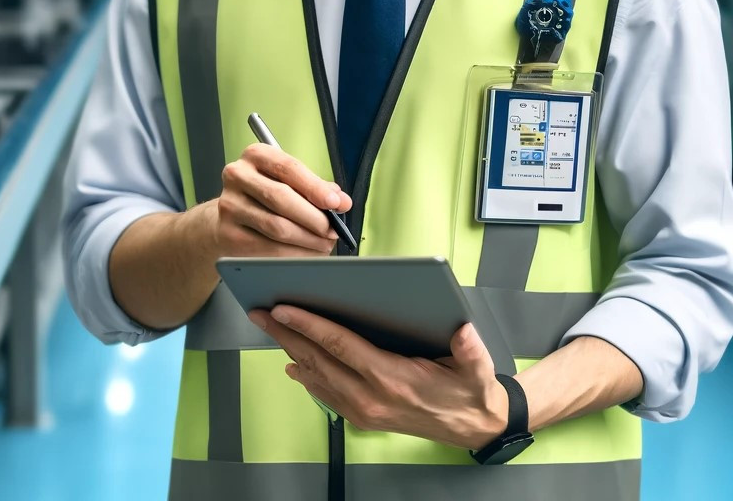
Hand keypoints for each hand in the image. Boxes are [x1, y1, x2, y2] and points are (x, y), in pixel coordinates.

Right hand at [212, 145, 351, 258]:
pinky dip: (293, 254)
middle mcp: (237, 176)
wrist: (230, 216)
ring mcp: (230, 205)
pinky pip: (268, 249)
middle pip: (281, 198)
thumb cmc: (265, 195)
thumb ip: (315, 187)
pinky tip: (305, 253)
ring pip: (276, 227)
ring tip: (323, 244)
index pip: (288, 168)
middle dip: (314, 218)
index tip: (336, 203)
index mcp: (256, 155)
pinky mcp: (228, 234)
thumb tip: (341, 201)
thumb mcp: (287, 181)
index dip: (315, 187)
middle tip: (333, 230)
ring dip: (307, 240)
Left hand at [248, 307, 508, 450]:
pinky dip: (306, 376)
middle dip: (285, 334)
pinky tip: (294, 363)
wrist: (473, 427)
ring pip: (316, 376)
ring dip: (291, 351)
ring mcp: (364, 411)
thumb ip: (470, 350)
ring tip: (269, 327)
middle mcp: (372, 398)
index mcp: (393, 379)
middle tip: (259, 311)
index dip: (310, 326)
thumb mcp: (477, 369)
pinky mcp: (363, 417)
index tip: (283, 309)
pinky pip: (326, 393)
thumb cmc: (469, 391)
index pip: (341, 346)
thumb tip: (462, 330)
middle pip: (318, 360)